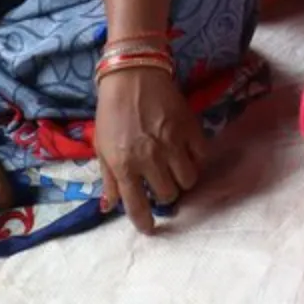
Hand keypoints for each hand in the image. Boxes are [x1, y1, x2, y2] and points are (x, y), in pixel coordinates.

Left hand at [94, 65, 206, 233]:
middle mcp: (149, 158)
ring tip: (175, 171)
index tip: (150, 229)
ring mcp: (172, 143)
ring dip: (181, 180)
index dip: (144, 222)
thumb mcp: (102, 146)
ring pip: (188, 180)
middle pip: (167, 194)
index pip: (136, 205)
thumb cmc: (112, 110)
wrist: (133, 74)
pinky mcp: (190, 128)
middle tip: (161, 185)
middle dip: (164, 195)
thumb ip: (108, 178)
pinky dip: (196, 160)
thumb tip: (110, 207)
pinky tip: (187, 154)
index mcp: (123, 163)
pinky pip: (201, 157)